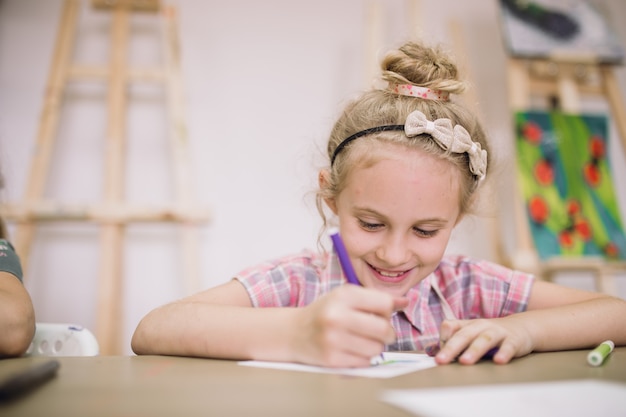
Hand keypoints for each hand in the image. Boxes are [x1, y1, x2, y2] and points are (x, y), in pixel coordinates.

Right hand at [290, 285, 407, 367]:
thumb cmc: (325, 312)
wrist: (293, 332)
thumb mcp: (346, 297)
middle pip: (383, 329)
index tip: (381, 314)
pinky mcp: (331, 359)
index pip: (384, 304)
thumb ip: (375, 298)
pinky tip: (352, 350)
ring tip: (363, 340)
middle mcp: (336, 317)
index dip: (388, 311)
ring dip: (375, 347)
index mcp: (343, 296)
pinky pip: (365, 362)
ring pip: (376, 348)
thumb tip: (405, 302)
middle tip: (380, 332)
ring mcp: (333, 340)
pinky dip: (364, 358)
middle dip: (387, 333)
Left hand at [434, 317, 532, 364]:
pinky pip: (508, 346)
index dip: (442, 339)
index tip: (439, 354)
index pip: (449, 326)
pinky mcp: (513, 340)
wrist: (521, 328)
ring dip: (474, 350)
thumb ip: (452, 342)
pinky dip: (504, 353)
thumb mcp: (470, 335)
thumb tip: (430, 351)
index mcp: (467, 325)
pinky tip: (498, 361)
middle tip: (441, 361)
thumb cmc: (490, 334)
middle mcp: (480, 326)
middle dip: (451, 348)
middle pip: (463, 335)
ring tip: (465, 362)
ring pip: (484, 340)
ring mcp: (497, 332)